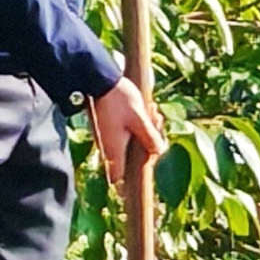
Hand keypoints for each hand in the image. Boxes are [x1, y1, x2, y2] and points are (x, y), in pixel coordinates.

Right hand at [89, 74, 166, 188]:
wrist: (100, 79)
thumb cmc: (119, 99)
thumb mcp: (140, 119)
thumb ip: (149, 137)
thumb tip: (159, 152)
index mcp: (115, 150)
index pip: (118, 178)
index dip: (132, 179)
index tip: (147, 161)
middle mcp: (108, 148)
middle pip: (132, 159)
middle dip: (149, 145)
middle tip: (157, 120)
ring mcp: (108, 138)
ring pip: (132, 144)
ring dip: (146, 132)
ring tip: (152, 110)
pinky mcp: (109, 129)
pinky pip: (127, 134)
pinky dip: (138, 126)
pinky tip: (146, 109)